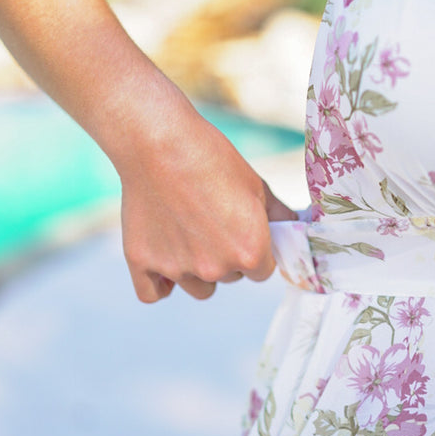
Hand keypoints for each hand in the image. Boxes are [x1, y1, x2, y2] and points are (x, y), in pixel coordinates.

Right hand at [117, 101, 296, 302]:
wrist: (158, 141)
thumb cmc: (211, 157)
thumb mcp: (256, 185)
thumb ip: (277, 217)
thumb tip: (293, 230)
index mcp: (250, 252)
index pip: (261, 271)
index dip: (254, 249)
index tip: (240, 228)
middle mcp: (215, 268)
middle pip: (229, 278)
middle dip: (225, 257)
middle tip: (210, 220)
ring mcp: (177, 269)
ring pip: (198, 288)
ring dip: (196, 270)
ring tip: (186, 231)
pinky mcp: (142, 262)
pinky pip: (153, 294)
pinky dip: (159, 283)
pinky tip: (164, 260)